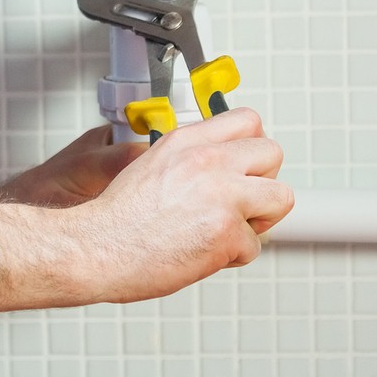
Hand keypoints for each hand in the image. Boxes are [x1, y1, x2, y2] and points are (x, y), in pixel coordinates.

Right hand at [0, 108, 291, 310]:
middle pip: (272, 152)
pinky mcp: (227, 232)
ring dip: (260, 218)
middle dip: (263, 180)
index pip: (248, 120)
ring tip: (228, 228)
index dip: (251, 146)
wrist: (95, 247)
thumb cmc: (116, 219)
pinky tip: (205, 252)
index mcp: (185, 140)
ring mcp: (221, 194)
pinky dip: (234, 256)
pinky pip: (255, 246)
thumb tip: (221, 171)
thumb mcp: (149, 166)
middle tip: (240, 201)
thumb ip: (189, 161)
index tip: (243, 165)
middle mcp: (207, 160)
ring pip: (281, 197)